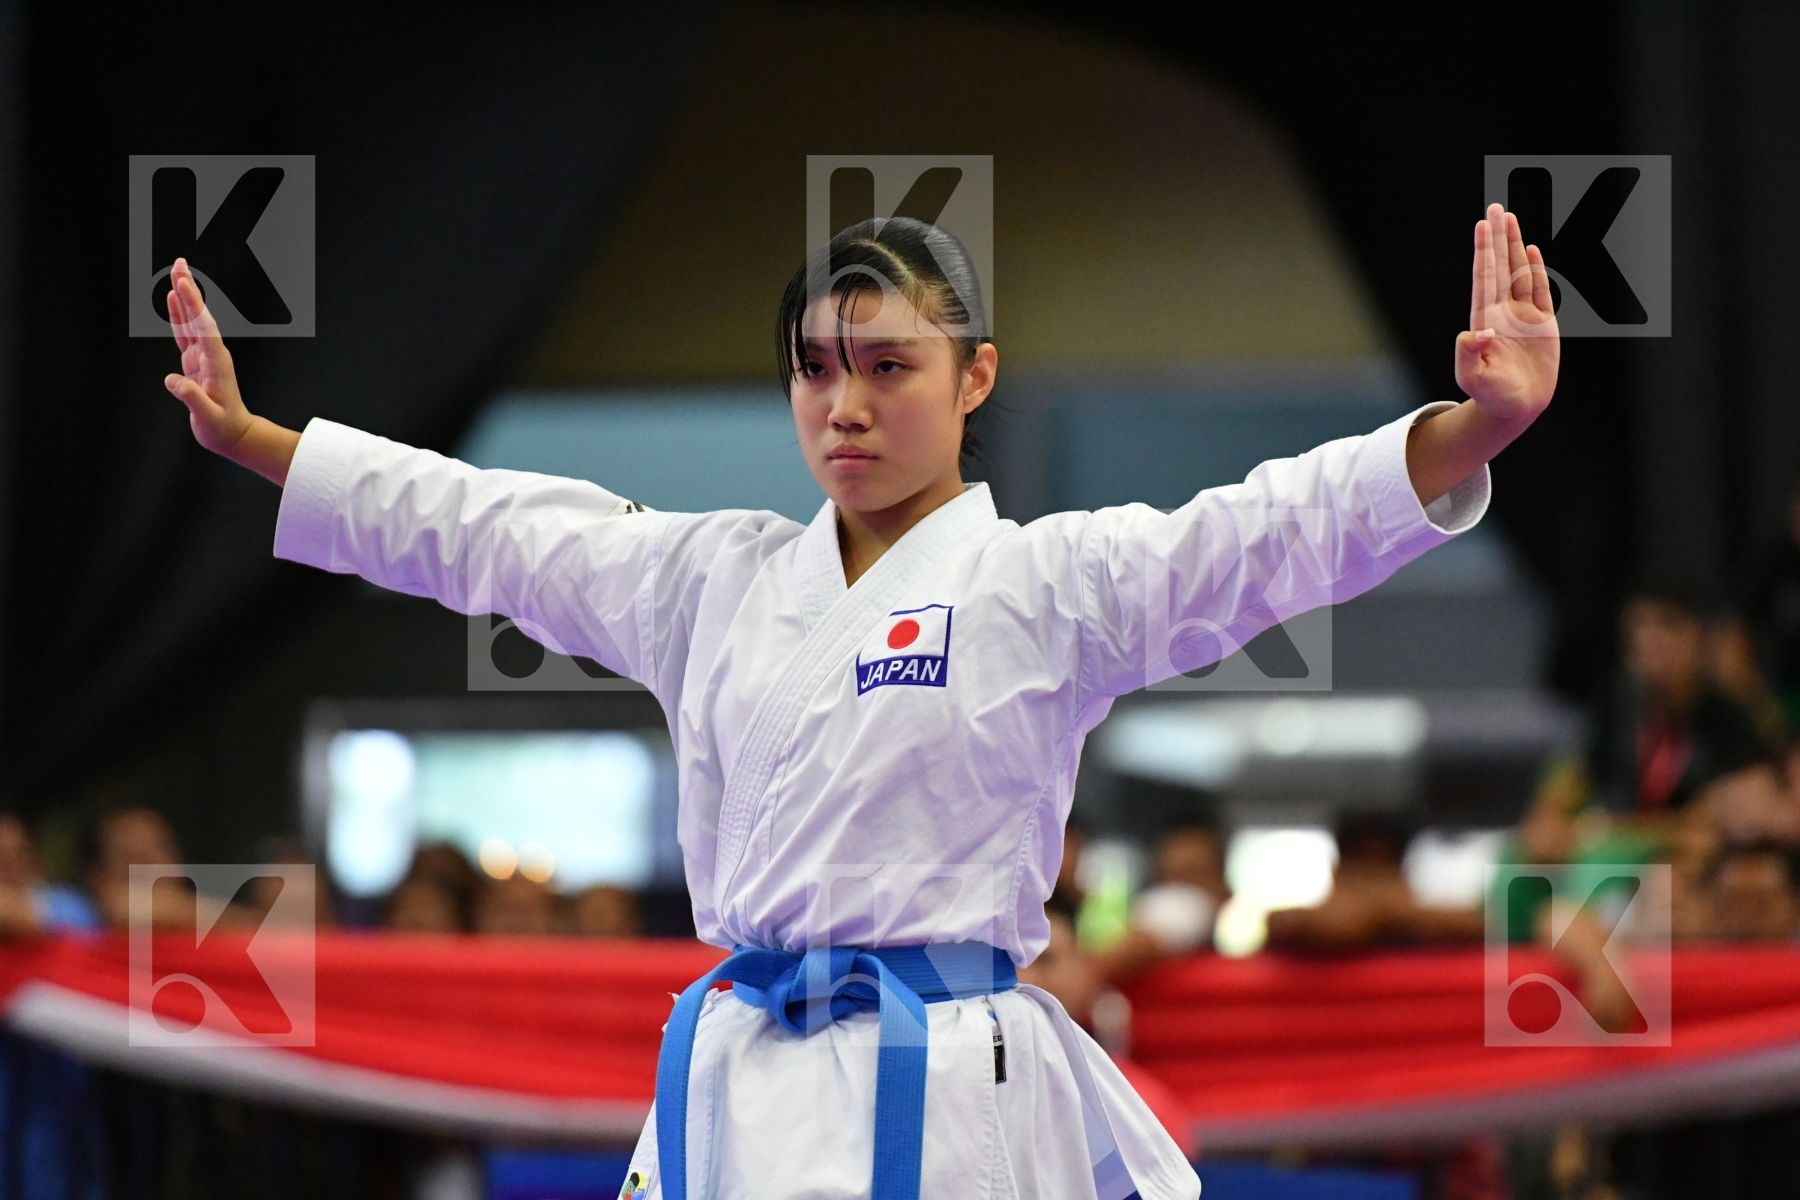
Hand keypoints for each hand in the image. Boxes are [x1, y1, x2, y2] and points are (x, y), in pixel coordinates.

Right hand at [163, 258, 254, 457]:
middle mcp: (211, 354)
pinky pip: (184, 333)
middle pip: (198, 317)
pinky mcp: (195, 361)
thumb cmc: (222, 429)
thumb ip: (192, 397)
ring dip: (184, 297)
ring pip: (191, 321)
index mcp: (216, 363)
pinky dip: (178, 315)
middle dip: (189, 290)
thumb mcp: (208, 417)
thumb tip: (172, 380)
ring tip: (177, 272)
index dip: (192, 306)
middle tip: (179, 264)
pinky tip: (172, 298)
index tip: (182, 284)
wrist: (233, 435)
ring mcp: (203, 356)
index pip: (203, 328)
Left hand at [1454, 202, 1559, 421]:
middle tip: (1495, 206)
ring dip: (1515, 245)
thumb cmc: (1491, 396)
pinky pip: (1539, 290)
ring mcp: (1522, 316)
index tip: (1482, 225)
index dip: (1483, 251)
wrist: (1515, 409)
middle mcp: (1502, 312)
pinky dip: (1535, 269)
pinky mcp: (1542, 324)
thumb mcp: (1473, 378)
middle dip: (1497, 237)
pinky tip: (1531, 250)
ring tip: (1510, 218)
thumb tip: (1473, 333)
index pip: (1484, 277)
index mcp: (1485, 320)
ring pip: (1519, 272)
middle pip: (1499, 265)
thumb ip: (1468, 355)